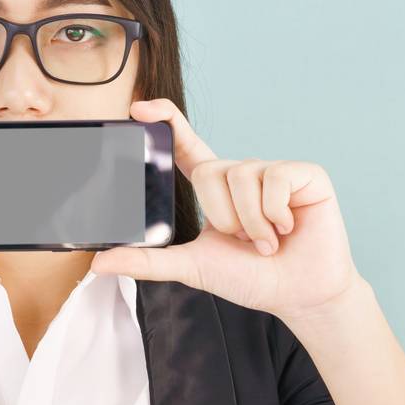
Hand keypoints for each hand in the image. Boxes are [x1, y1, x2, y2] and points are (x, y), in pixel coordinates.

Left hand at [89, 98, 365, 324]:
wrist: (298, 295)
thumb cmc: (251, 279)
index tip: (139, 109)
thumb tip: (100, 263)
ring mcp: (274, 171)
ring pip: (241, 176)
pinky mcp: (304, 174)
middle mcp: (243, 173)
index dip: (166, 123)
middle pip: (211, 171)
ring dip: (251, 222)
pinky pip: (275, 179)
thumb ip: (148, 262)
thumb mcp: (192, 267)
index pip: (186, 146)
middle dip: (223, 216)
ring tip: (267, 241)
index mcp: (216, 190)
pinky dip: (276, 213)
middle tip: (244, 242)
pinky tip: (288, 229)